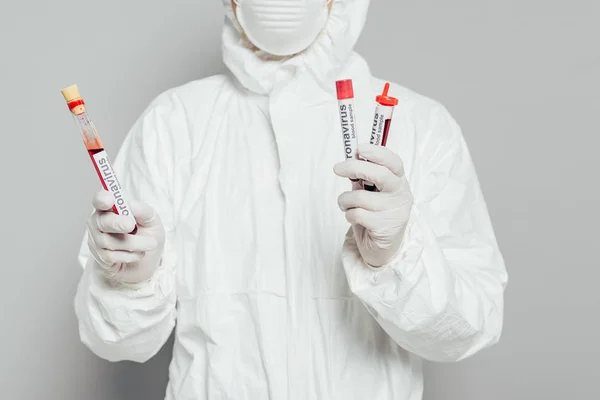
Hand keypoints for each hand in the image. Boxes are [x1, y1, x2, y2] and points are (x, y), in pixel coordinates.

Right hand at [87, 190, 164, 283]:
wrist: (149, 261)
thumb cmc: (148, 235)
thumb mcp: (152, 221)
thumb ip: (143, 211)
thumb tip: (132, 205)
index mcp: (111, 208)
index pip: (100, 200)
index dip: (102, 199)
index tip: (109, 200)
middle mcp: (100, 222)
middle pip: (101, 221)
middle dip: (117, 223)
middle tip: (130, 225)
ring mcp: (97, 240)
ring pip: (109, 241)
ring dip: (134, 243)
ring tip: (150, 243)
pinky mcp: (100, 257)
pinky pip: (111, 256)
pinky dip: (130, 255)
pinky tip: (139, 253)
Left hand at [334, 144, 413, 266]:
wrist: (383, 247)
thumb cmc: (375, 214)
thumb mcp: (373, 192)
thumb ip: (364, 177)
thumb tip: (350, 158)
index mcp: (399, 182)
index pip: (394, 162)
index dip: (377, 153)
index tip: (359, 148)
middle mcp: (400, 195)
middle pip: (379, 174)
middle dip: (354, 167)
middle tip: (337, 168)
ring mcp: (394, 212)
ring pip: (359, 196)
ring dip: (345, 200)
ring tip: (346, 205)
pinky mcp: (384, 227)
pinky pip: (356, 213)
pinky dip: (348, 214)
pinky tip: (354, 218)